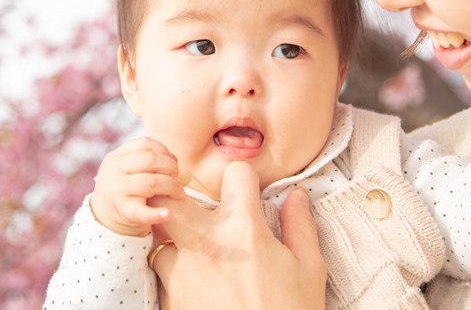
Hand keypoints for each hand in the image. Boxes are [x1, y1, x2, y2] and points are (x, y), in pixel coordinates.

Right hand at [90, 136, 188, 236]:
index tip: (173, 162)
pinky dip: (156, 214)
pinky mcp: (122, 211)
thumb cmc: (127, 192)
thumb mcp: (130, 172)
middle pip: (150, 160)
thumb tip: (180, 166)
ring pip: (151, 182)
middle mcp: (113, 170)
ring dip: (172, 186)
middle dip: (170, 167)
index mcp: (116, 157)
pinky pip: (142, 211)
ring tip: (179, 193)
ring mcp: (116, 191)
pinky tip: (168, 214)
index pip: (144, 144)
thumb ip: (151, 164)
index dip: (164, 151)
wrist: (104, 221)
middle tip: (178, 178)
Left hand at [151, 161, 325, 309]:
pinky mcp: (170, 300)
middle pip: (170, 197)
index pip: (235, 174)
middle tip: (195, 210)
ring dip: (175, 241)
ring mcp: (182, 272)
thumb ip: (300, 226)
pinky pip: (163, 275)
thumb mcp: (309, 270)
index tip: (245, 193)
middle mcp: (206, 243)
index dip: (242, 180)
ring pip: (160, 238)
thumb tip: (296, 196)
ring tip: (199, 256)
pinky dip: (176, 275)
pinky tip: (200, 287)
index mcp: (244, 229)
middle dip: (176, 196)